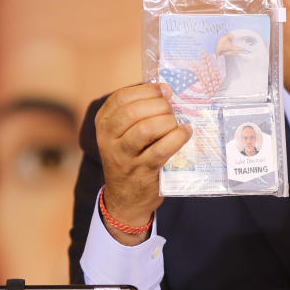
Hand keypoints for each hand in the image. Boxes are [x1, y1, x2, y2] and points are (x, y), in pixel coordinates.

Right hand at [94, 83, 191, 244]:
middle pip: (132, 112)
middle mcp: (108, 140)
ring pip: (145, 129)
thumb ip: (137, 113)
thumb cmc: (131, 157)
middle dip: (158, 106)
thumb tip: (166, 91)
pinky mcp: (142, 171)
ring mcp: (123, 157)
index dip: (147, 90)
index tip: (165, 91)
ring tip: (177, 123)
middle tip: (172, 109)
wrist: (125, 199)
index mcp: (103, 124)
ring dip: (167, 121)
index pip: (121, 98)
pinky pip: (161, 149)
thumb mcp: (123, 135)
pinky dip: (177, 137)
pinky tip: (185, 133)